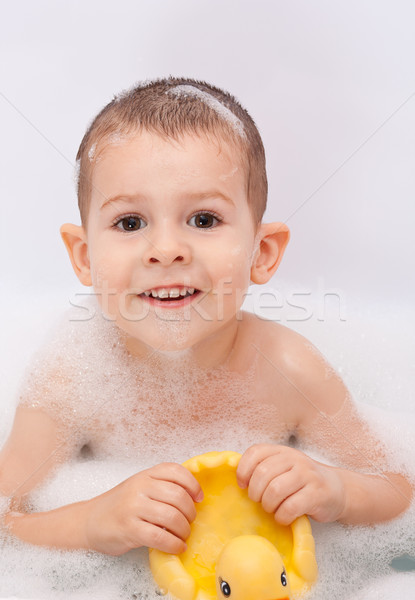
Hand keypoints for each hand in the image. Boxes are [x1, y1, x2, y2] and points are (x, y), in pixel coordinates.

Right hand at [83, 462, 202, 555]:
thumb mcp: (139, 486)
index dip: (193, 484)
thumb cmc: (120, 505)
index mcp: (145, 474)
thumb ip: (161, 485)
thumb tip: (193, 496)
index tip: (199, 498)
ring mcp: (133, 507)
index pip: (176, 471)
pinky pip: (160, 537)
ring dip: (184, 530)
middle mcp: (139, 487)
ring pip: (171, 516)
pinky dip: (173, 544)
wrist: (89, 520)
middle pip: (178, 495)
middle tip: (190, 521)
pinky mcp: (129, 529)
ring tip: (183, 535)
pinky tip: (176, 546)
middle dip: (190, 512)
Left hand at [237, 444, 344, 524]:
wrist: (336, 489)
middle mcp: (295, 459)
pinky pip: (290, 507)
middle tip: (259, 500)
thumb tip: (235, 474)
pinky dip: (282, 516)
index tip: (242, 485)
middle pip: (262, 473)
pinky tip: (283, 517)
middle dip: (255, 492)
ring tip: (272, 509)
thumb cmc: (302, 481)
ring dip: (268, 505)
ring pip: (275, 490)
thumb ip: (263, 466)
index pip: (255, 452)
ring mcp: (307, 475)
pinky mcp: (317, 494)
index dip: (243, 470)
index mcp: (282, 451)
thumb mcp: (283, 467)